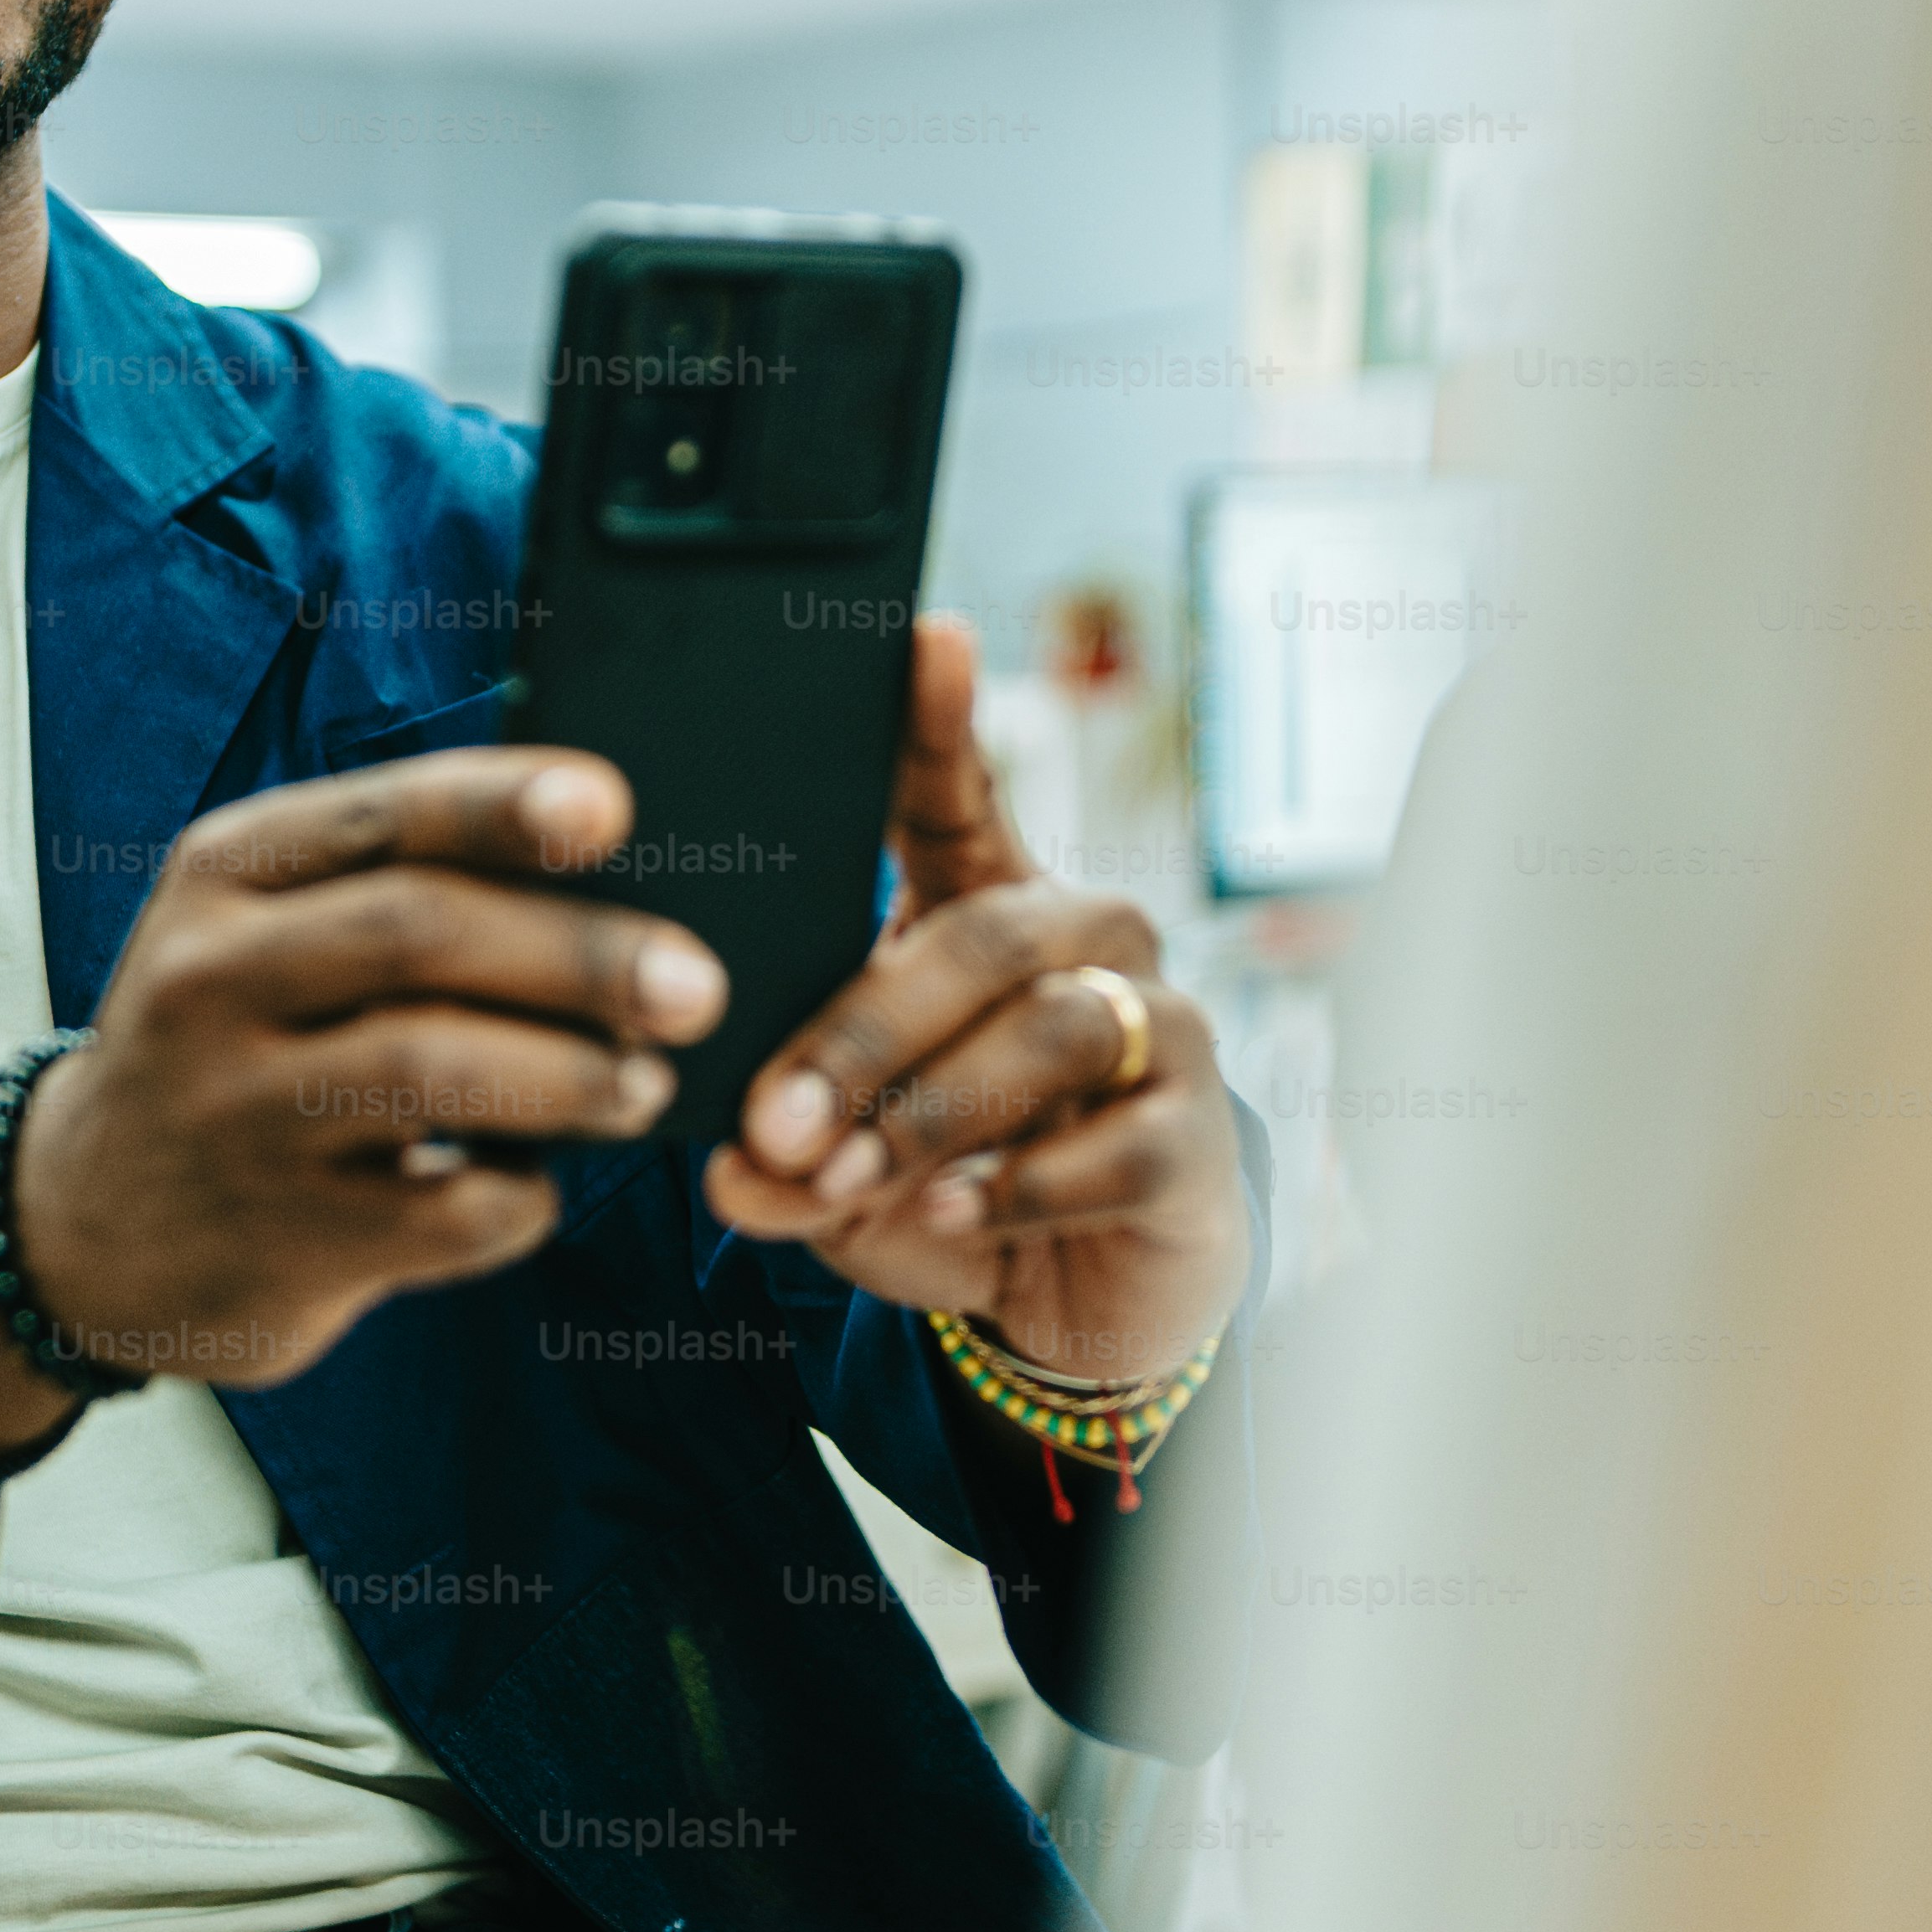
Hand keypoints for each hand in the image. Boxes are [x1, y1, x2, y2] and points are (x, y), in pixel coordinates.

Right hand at [0, 748, 728, 1390]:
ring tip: (645, 1086)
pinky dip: (521, 1197)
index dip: (507, 806)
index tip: (614, 810)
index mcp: (225, 874)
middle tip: (697, 985)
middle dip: (583, 954)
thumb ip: (397, 883)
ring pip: (436, 1068)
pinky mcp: (279, 1237)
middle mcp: (212, 979)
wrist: (82, 1225)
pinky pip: (443, 1211)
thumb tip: (612, 864)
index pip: (386, 816)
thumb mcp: (262, 933)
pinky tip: (536, 1185)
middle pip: (424, 934)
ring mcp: (236, 1112)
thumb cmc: (232, 1047)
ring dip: (572, 1076)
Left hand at [704, 615, 1247, 1390]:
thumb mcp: (843, 1177)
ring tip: (845, 1181)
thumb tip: (731, 1170)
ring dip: (932, 1112)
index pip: (963, 799)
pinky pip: (1119, 1142)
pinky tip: (958, 1214)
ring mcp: (1158, 1029)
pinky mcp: (1200, 1135)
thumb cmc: (960, 1184)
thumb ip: (782, 1164)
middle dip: (866, 1032)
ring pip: (1051, 1028)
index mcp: (987, 911)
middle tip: (777, 1123)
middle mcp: (1085, 942)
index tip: (930, 636)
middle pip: (983, 937)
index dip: (945, 720)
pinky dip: (1022, 1184)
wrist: (1091, 1296)